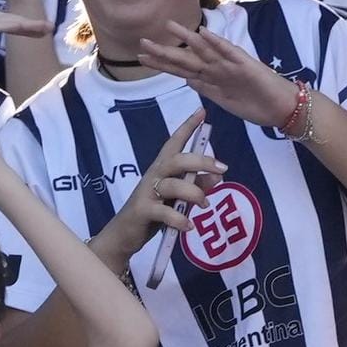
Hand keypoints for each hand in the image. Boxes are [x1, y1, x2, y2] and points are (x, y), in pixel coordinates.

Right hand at [0, 0, 52, 48]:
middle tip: (49, 27)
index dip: (19, 23)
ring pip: (1, 21)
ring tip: (42, 29)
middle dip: (27, 24)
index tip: (37, 28)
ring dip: (22, 26)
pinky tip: (17, 27)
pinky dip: (3, 26)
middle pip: (5, 19)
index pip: (0, 20)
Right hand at [100, 109, 226, 256]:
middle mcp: (153, 176)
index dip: (187, 127)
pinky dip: (179, 220)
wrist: (124, 234)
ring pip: (172, 185)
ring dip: (193, 193)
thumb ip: (196, 186)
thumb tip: (218, 175)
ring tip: (204, 205)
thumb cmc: (153, 212)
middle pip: (176, 160)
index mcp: (162, 169)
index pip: (174, 143)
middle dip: (200, 161)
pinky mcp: (143, 211)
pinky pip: (164, 212)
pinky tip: (188, 227)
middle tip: (222, 168)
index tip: (202, 112)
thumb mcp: (178, 198)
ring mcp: (146, 193)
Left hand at [138, 20, 299, 127]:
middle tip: (142, 43)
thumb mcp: (223, 99)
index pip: (181, 69)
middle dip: (164, 52)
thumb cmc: (255, 103)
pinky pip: (228, 52)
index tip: (142, 58)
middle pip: (186, 59)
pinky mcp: (245, 65)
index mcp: (210, 77)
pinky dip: (216, 43)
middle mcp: (217, 68)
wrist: (282, 108)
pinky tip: (203, 33)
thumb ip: (206, 89)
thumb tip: (188, 80)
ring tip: (169, 27)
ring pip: (203, 51)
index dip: (161, 64)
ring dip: (186, 39)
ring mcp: (230, 65)